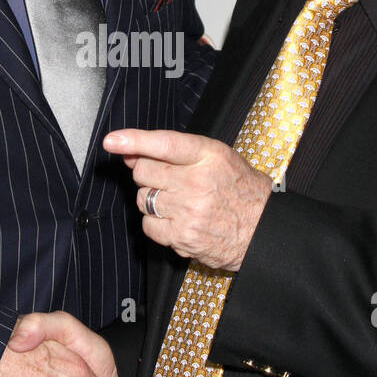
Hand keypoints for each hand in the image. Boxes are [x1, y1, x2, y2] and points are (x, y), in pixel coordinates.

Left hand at [103, 128, 271, 271]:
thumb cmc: (241, 190)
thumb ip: (177, 152)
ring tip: (178, 201)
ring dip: (152, 199)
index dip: (134, 140)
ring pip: (142, 199)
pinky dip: (156, 223)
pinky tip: (176, 220)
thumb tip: (132, 153)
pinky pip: (148, 225)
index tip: (113, 141)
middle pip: (144, 171)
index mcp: (209, 155)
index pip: (163, 144)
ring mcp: (188, 211)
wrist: (263, 229)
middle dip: (148, 174)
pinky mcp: (182, 236)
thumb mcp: (219, 157)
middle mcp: (197, 181)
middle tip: (168, 180)